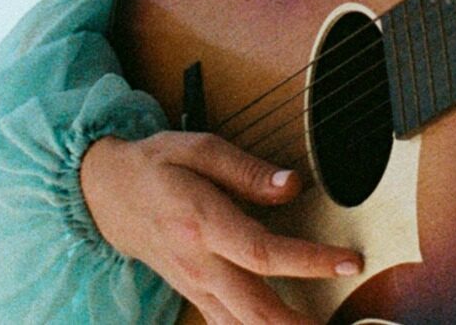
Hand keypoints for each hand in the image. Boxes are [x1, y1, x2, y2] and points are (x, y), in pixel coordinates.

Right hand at [80, 132, 362, 324]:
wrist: (105, 194)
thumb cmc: (156, 166)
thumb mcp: (199, 149)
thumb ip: (248, 170)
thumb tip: (292, 185)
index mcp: (203, 223)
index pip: (263, 253)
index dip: (310, 262)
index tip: (349, 261)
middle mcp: (199, 264)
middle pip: (255, 309)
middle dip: (300, 323)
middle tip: (344, 321)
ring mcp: (195, 286)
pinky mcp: (195, 295)